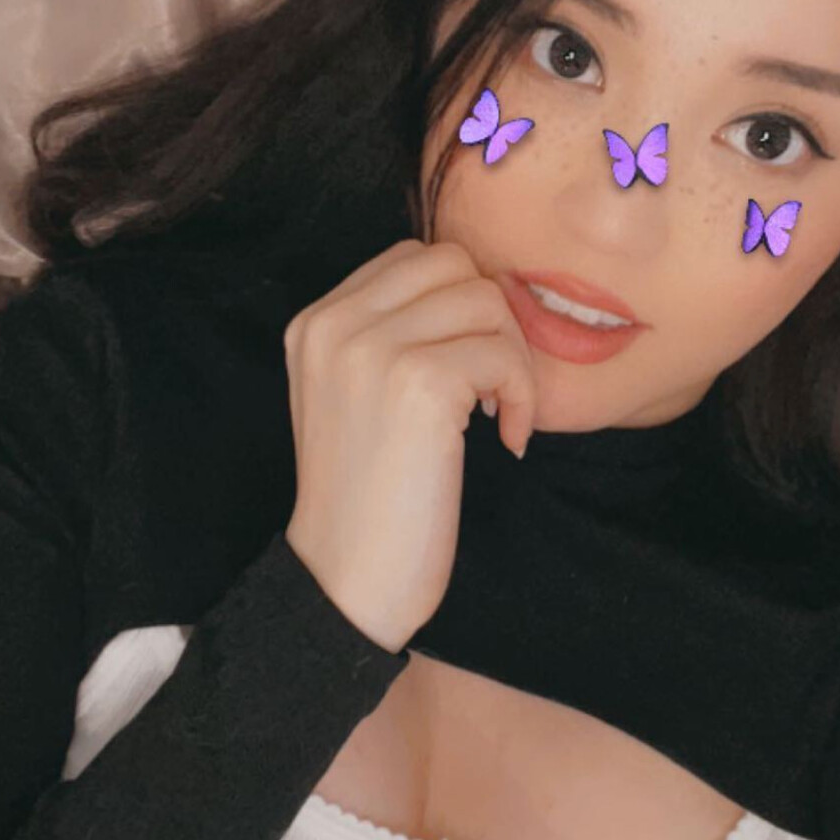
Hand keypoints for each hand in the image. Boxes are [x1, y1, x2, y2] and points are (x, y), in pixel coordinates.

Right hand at [282, 238, 535, 652]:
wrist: (344, 581)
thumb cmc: (367, 502)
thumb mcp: (354, 399)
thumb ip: (390, 338)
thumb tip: (477, 295)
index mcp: (316, 323)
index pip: (415, 258)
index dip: (460, 306)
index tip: (467, 372)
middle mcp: (335, 323)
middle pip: (454, 264)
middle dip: (492, 323)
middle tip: (494, 390)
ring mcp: (374, 349)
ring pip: (486, 301)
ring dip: (513, 360)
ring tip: (500, 417)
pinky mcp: (420, 383)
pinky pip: (504, 355)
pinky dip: (524, 398)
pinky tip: (506, 442)